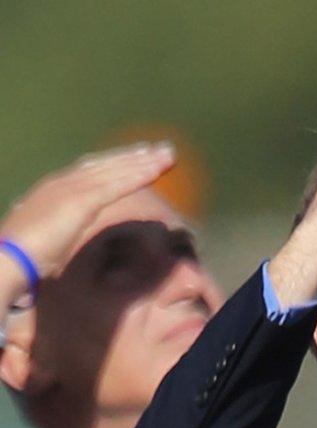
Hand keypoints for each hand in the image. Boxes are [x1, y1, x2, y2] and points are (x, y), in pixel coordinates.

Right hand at [0, 143, 175, 293]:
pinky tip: (155, 171)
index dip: (116, 164)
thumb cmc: (24, 257)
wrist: (7, 257)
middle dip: (136, 156)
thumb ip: (59, 232)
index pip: (92, 171)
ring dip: (143, 162)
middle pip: (106, 164)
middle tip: (163, 149)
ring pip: (114, 171)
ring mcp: (71, 190)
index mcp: (55, 190)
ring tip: (168, 155)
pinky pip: (115, 186)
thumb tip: (62, 237)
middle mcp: (63, 182)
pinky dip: (136, 176)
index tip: (139, 158)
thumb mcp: (47, 239)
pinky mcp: (80, 202)